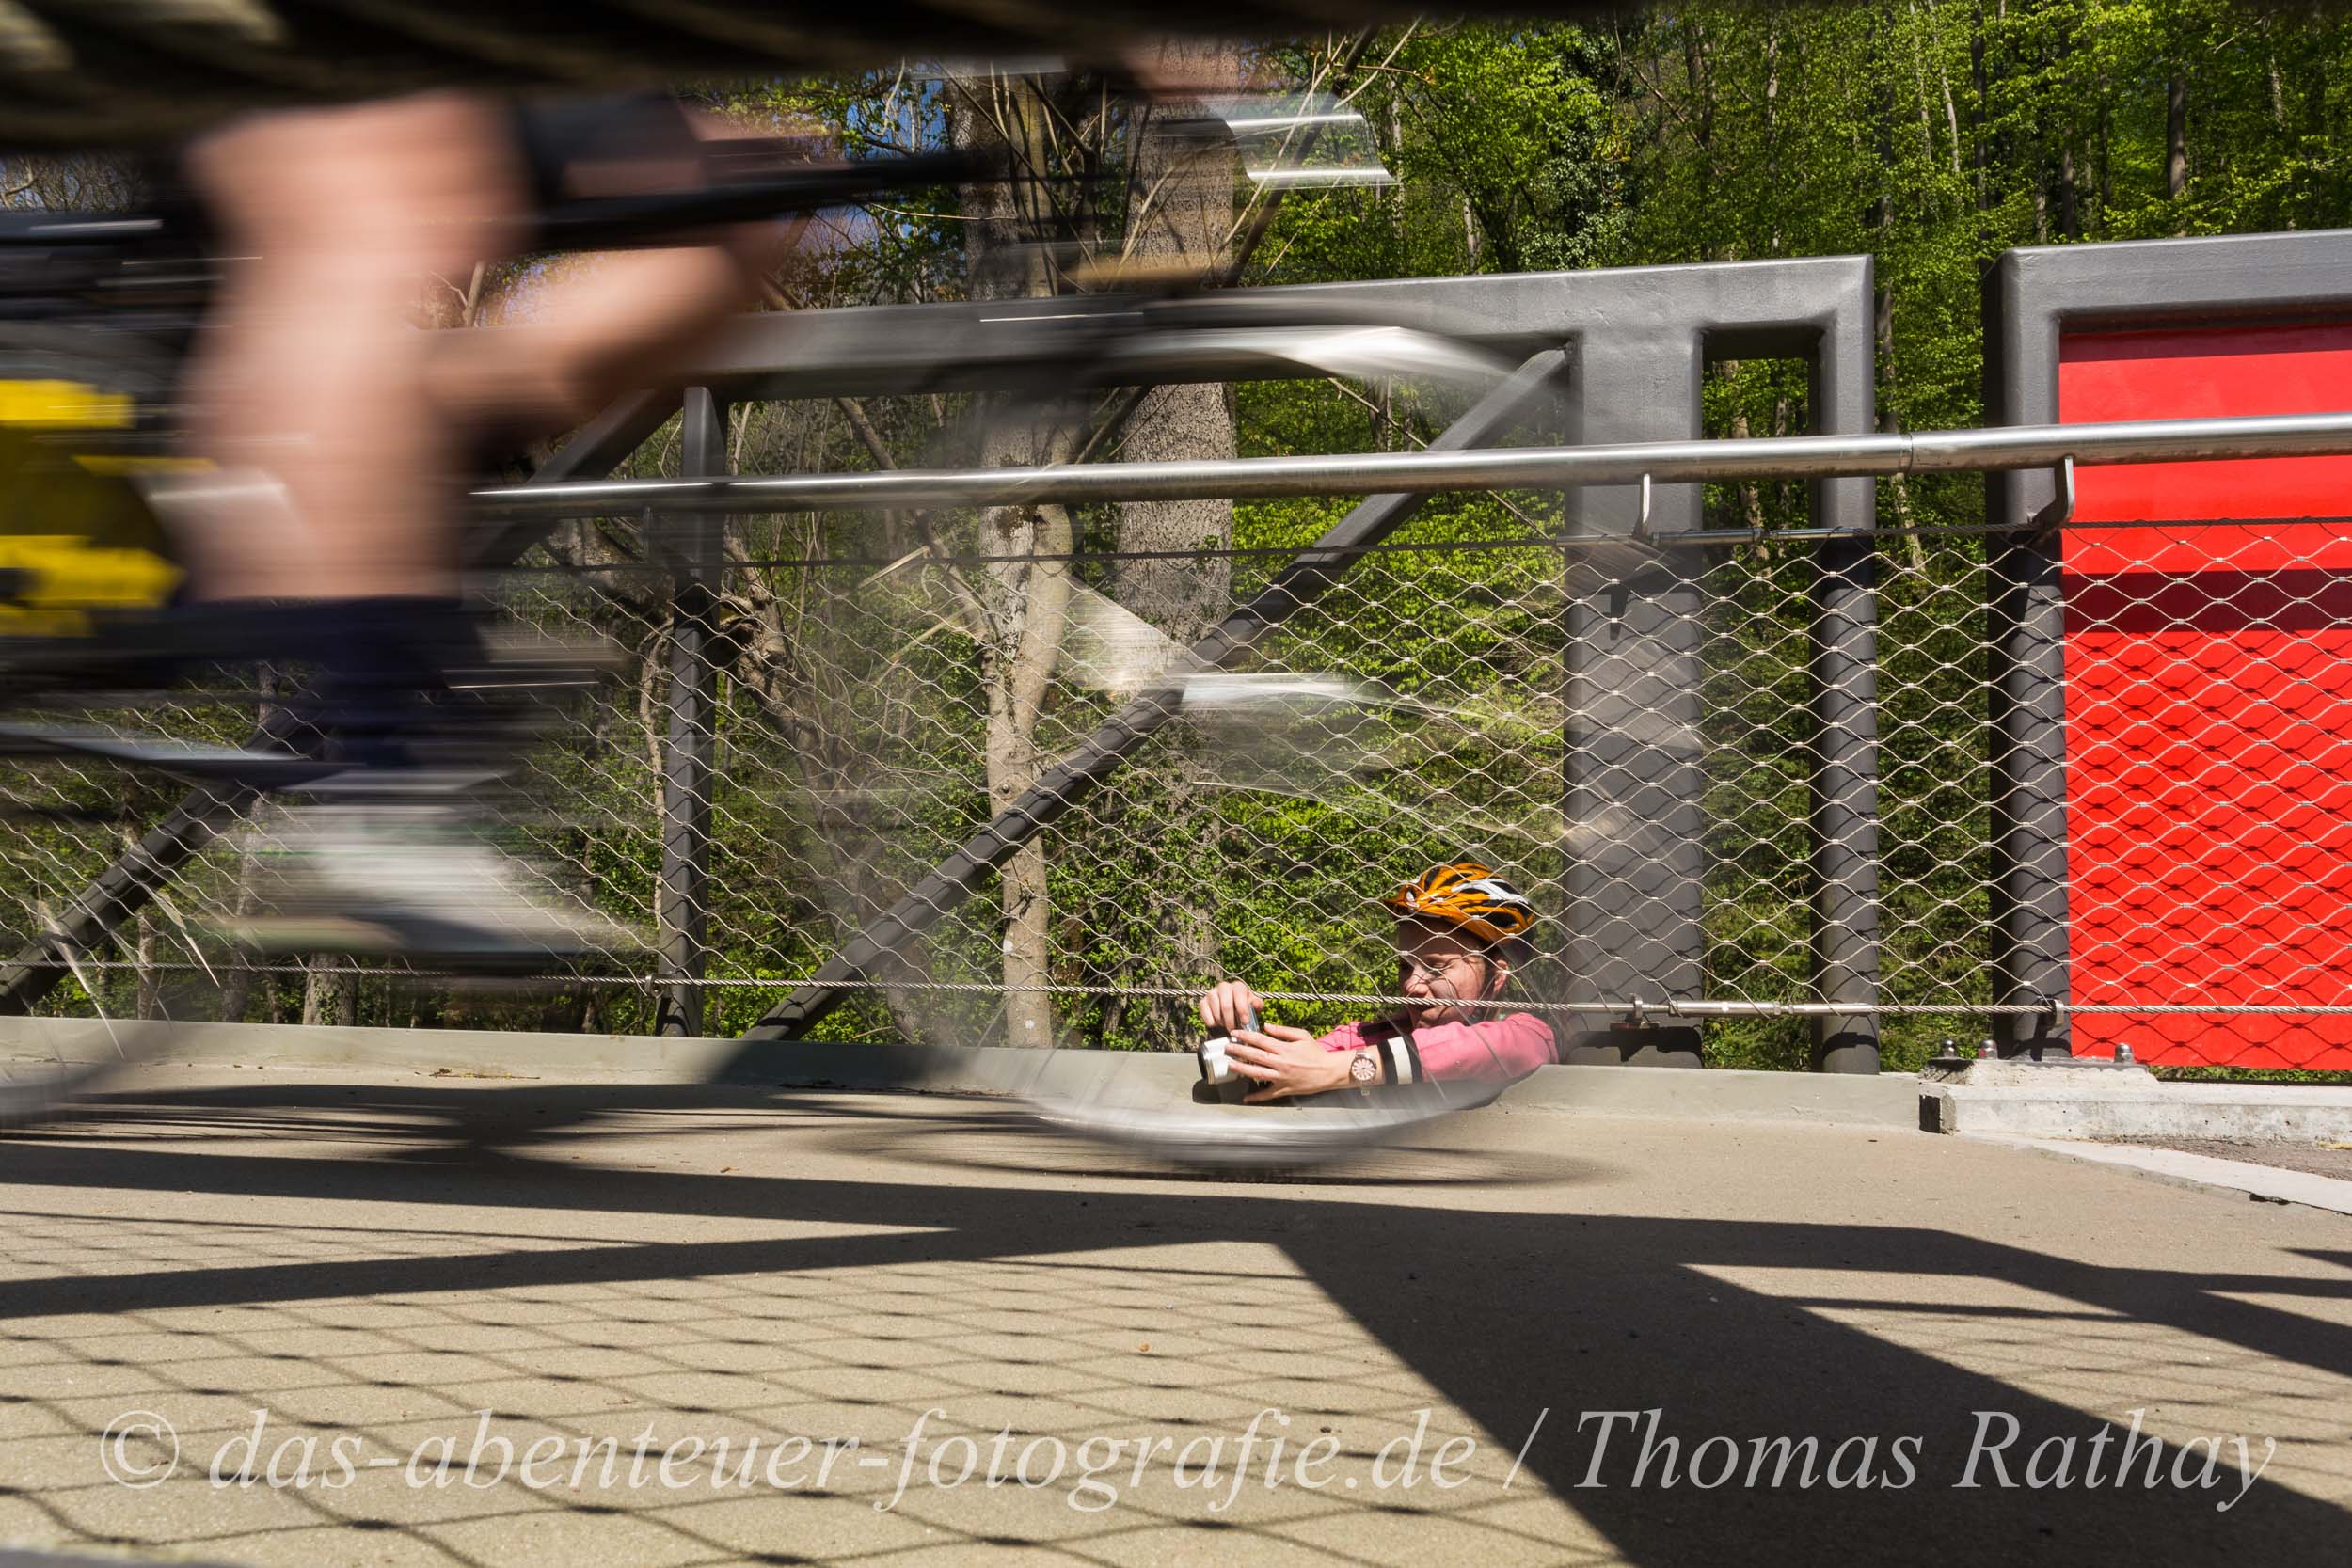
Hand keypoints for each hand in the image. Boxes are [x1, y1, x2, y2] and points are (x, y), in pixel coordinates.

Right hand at [1197, 980, 1264, 1034]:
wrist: (1231, 1013)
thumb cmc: (1244, 1009)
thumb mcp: (1254, 1007)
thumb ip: (1257, 1005)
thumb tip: (1256, 1004)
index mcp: (1238, 986)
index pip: (1239, 994)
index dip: (1242, 1009)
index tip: (1245, 1022)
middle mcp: (1224, 986)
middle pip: (1226, 1005)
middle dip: (1231, 1020)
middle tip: (1234, 1029)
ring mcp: (1212, 993)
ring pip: (1216, 1010)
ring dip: (1222, 1022)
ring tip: (1227, 1026)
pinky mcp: (1203, 1001)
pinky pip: (1206, 1014)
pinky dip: (1212, 1022)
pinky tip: (1218, 1023)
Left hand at [1223, 1025, 1355, 1103]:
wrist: (1330, 1071)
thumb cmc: (1316, 1052)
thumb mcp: (1302, 1035)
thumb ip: (1283, 1031)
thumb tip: (1266, 1026)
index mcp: (1284, 1048)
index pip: (1260, 1040)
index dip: (1245, 1036)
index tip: (1234, 1033)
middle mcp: (1281, 1063)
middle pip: (1255, 1055)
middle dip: (1238, 1050)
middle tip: (1226, 1047)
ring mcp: (1282, 1077)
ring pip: (1258, 1073)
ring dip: (1243, 1069)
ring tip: (1231, 1065)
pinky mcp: (1285, 1089)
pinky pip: (1268, 1094)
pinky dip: (1256, 1097)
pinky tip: (1246, 1097)